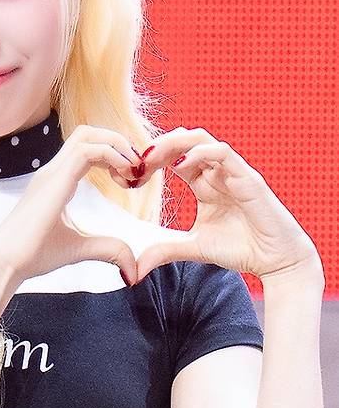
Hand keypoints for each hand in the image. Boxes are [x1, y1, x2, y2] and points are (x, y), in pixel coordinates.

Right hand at [0, 124, 151, 288]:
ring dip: (117, 146)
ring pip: (87, 135)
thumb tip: (132, 267)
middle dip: (118, 142)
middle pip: (88, 133)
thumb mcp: (80, 248)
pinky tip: (124, 175)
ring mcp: (51, 172)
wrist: (4, 263)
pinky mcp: (54, 181)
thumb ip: (107, 249)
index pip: (87, 148)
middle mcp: (53, 170)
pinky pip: (86, 151)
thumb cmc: (32, 255)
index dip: (114, 155)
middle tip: (135, 169)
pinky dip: (111, 155)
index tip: (130, 179)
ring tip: (132, 171)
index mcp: (56, 181)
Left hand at [129, 127, 322, 283]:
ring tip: (152, 157)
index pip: (174, 157)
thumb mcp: (193, 248)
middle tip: (137, 161)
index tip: (132, 175)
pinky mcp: (246, 177)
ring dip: (174, 142)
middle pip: (184, 140)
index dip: (152, 160)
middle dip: (158, 145)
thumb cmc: (240, 250)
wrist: (275, 261)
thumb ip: (165, 251)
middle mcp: (216, 173)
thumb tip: (136, 268)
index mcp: (204, 183)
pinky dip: (200, 153)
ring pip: (201, 138)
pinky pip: (223, 152)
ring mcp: (232, 172)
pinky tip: (181, 166)